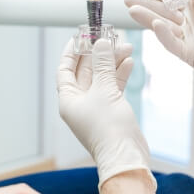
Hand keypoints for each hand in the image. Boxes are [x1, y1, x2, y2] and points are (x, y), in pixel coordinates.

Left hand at [57, 38, 154, 190]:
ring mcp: (96, 107)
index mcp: (68, 99)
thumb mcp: (104, 90)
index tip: (80, 36)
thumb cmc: (109, 128)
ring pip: (102, 77)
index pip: (65, 69)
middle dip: (97, 54)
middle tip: (108, 37)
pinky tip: (128, 62)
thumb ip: (103, 64)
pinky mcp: (111, 110)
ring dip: (112, 62)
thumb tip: (101, 43)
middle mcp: (79, 102)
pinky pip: (113, 87)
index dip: (72, 52)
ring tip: (124, 46)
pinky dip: (119, 74)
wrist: (127, 157)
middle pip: (85, 71)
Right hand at [125, 0, 193, 77]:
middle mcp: (188, 22)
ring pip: (163, 27)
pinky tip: (156, 24)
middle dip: (144, 4)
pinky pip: (173, 44)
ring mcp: (187, 38)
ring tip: (133, 10)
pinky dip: (164, 35)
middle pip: (161, 12)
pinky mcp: (189, 54)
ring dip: (147, 18)